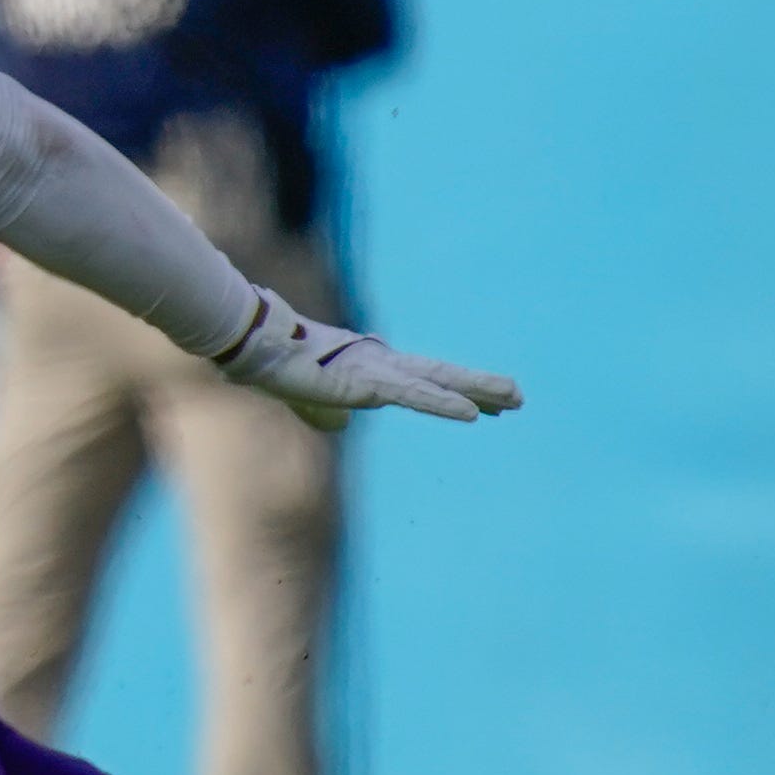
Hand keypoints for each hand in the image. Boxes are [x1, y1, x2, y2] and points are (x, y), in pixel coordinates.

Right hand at [216, 296, 521, 429]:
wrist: (255, 349)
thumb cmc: (278, 365)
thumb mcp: (311, 398)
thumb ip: (328, 412)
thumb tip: (342, 425)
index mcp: (371, 370)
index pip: (425, 382)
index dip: (457, 392)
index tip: (488, 406)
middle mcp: (384, 367)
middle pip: (443, 376)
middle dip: (481, 387)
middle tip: (519, 398)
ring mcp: (380, 373)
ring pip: (440, 383)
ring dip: (479, 390)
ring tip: (516, 398)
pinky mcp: (371, 384)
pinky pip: (417, 396)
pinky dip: (447, 404)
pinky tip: (473, 414)